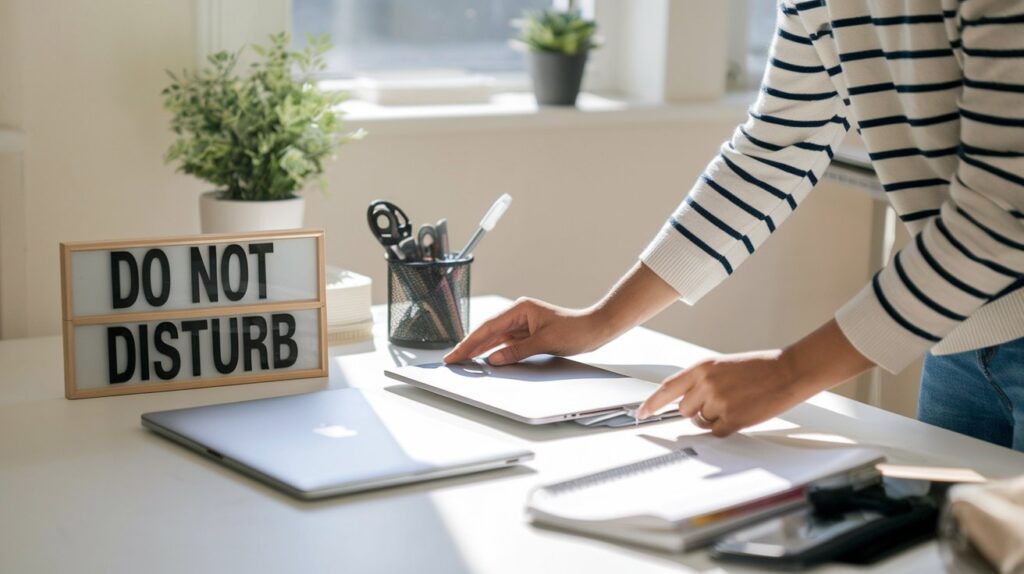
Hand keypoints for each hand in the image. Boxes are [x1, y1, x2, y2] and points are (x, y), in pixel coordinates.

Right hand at [443, 298, 612, 365]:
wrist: (595, 329)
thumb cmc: (575, 330)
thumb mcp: (544, 342)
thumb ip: (516, 351)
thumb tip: (494, 359)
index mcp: (520, 309)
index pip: (488, 327)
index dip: (469, 341)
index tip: (456, 353)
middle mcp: (519, 314)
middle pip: (488, 332)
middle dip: (469, 346)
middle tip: (452, 360)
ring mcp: (522, 325)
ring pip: (495, 338)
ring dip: (480, 349)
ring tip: (462, 361)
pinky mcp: (528, 334)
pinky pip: (506, 344)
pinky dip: (494, 351)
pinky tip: (484, 359)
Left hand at [636, 350, 806, 435]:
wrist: (787, 371)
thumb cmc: (759, 368)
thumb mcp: (722, 366)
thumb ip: (701, 381)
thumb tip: (685, 400)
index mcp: (702, 368)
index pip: (666, 388)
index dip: (651, 403)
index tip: (641, 413)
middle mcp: (706, 384)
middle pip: (683, 410)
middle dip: (694, 411)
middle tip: (716, 403)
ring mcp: (719, 402)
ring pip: (700, 422)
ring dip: (712, 419)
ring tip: (734, 404)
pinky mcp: (733, 419)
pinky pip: (717, 432)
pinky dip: (726, 428)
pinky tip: (741, 413)